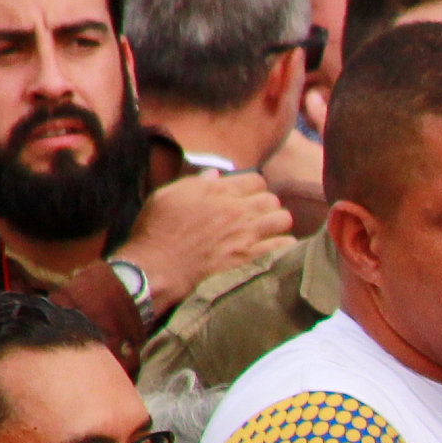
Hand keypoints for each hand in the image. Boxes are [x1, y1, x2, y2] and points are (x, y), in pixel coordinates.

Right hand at [119, 172, 294, 311]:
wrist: (157, 267)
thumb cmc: (157, 230)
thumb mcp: (167, 196)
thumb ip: (195, 183)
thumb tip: (216, 174)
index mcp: (217, 192)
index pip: (255, 180)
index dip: (252, 187)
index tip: (246, 196)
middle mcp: (236, 211)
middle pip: (272, 199)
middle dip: (266, 205)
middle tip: (257, 216)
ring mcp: (247, 235)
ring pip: (283, 219)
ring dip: (277, 223)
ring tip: (267, 231)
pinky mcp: (252, 258)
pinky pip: (284, 246)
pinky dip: (283, 245)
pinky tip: (274, 248)